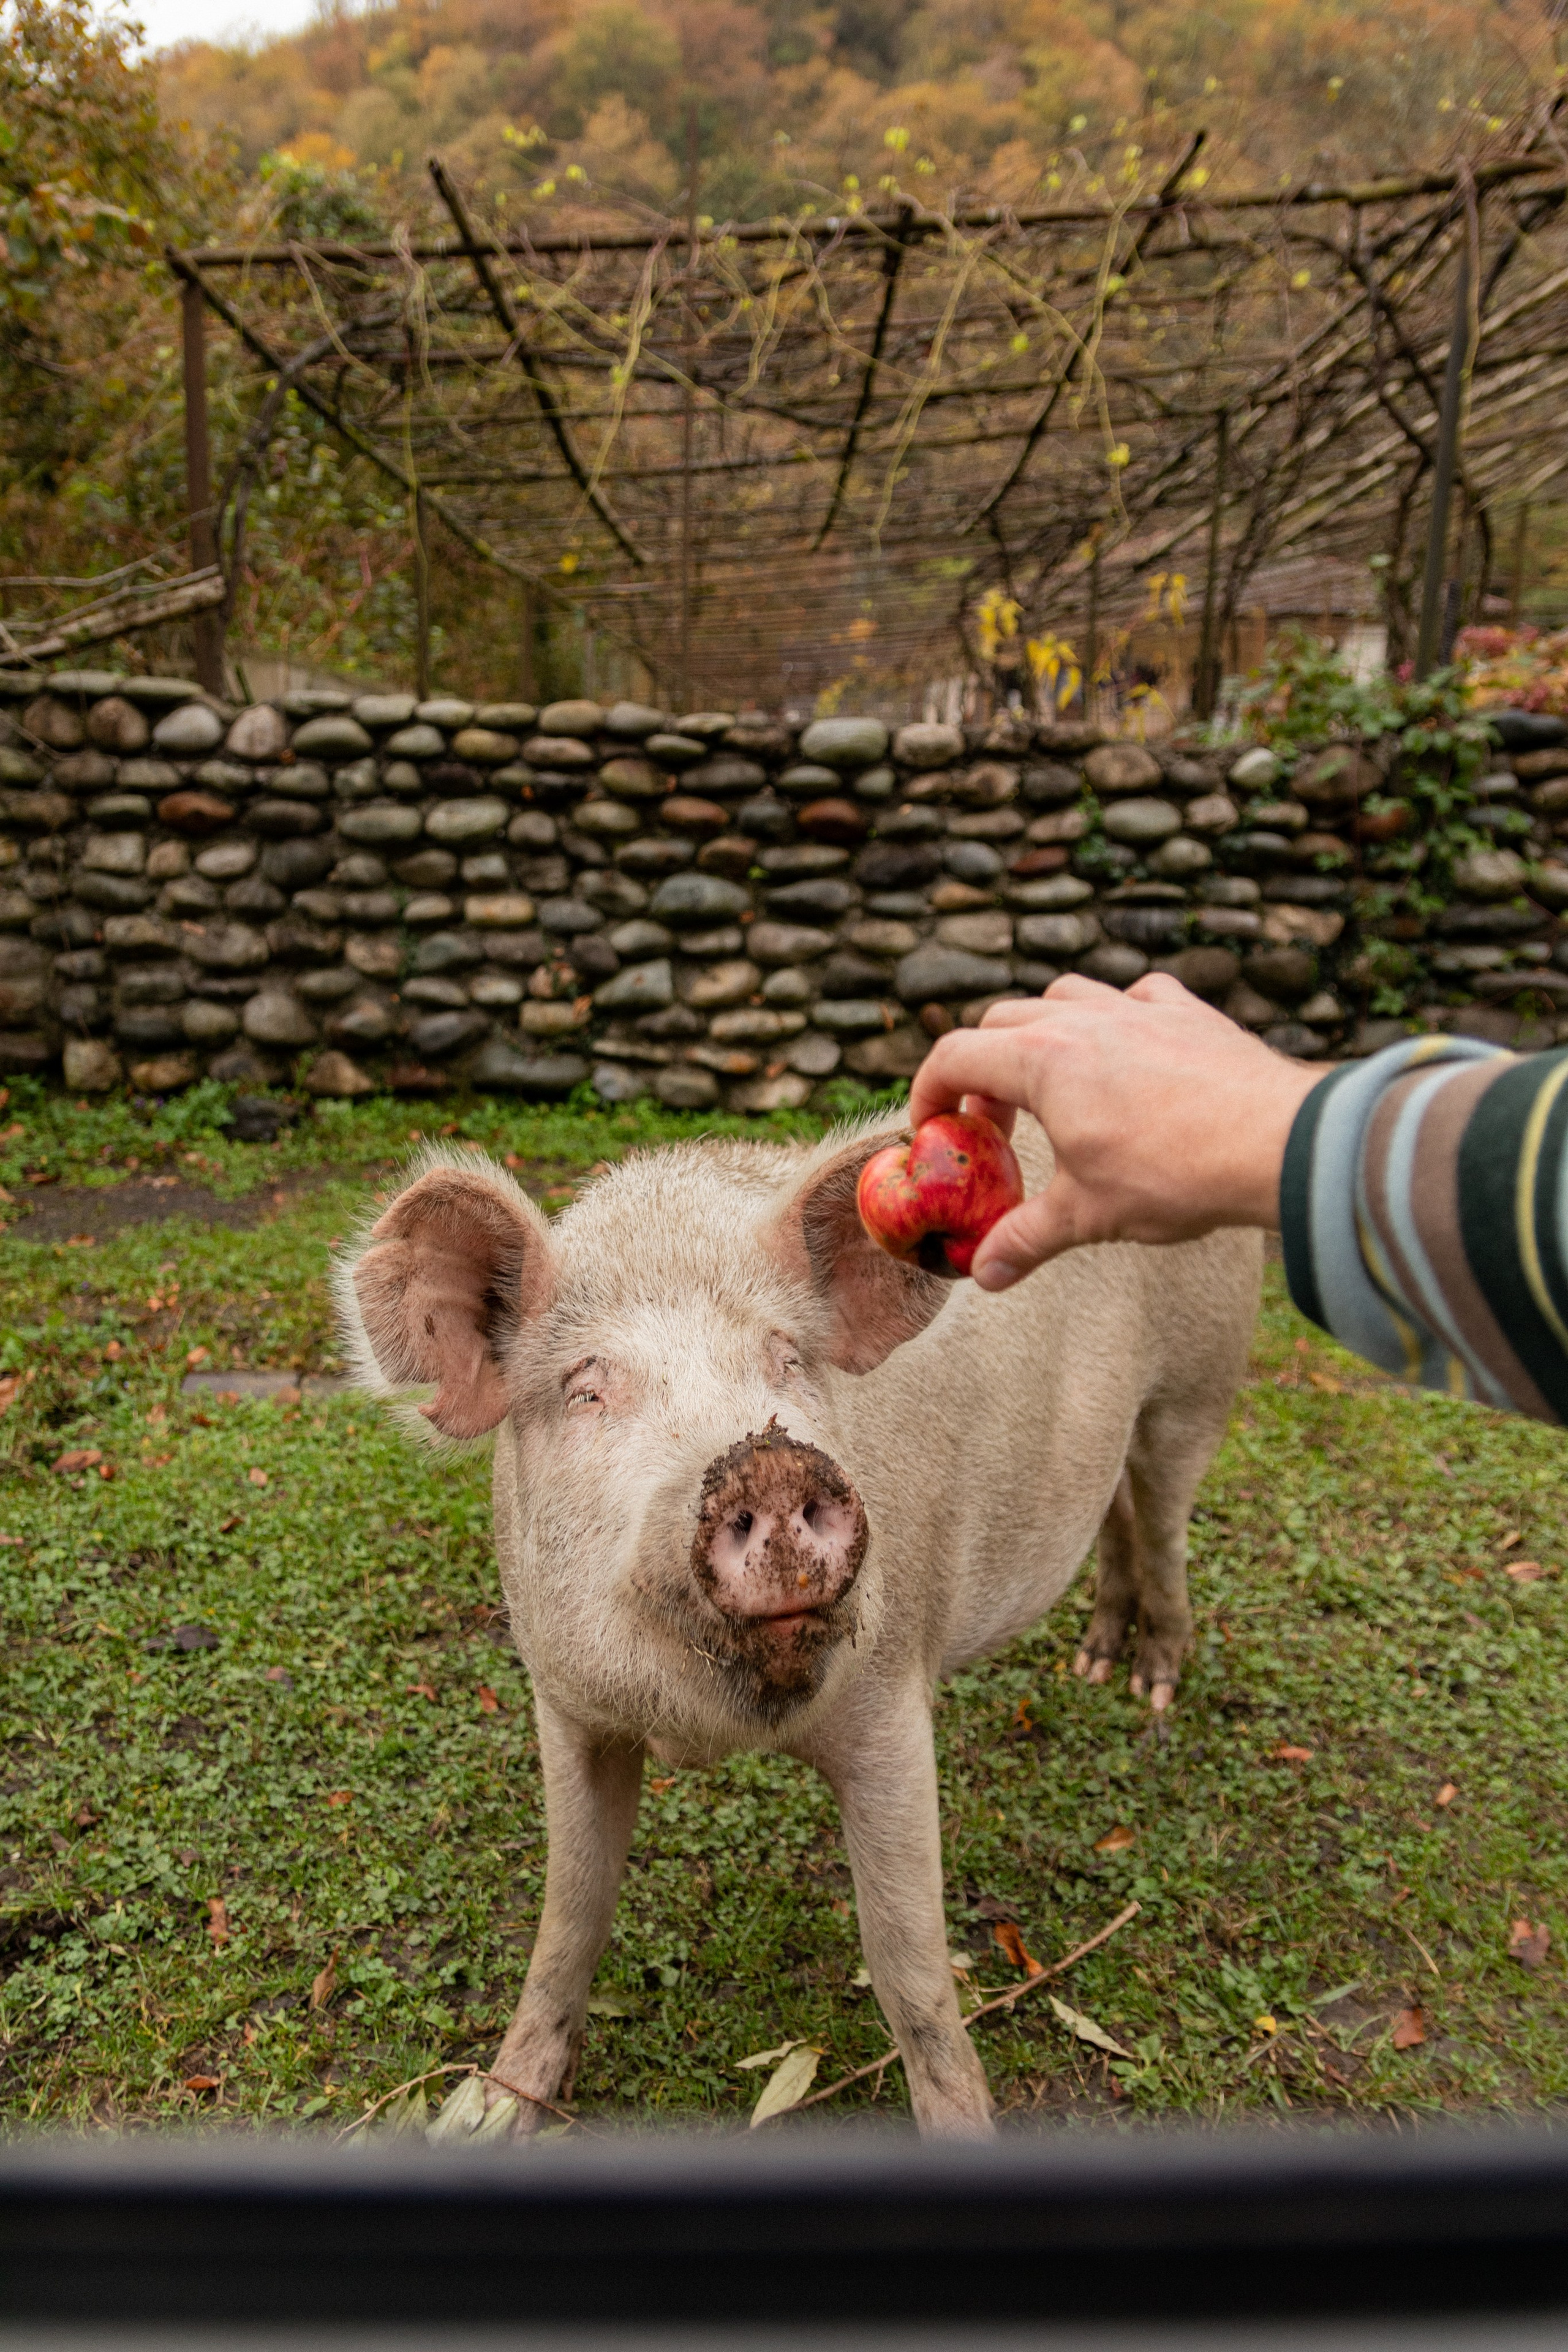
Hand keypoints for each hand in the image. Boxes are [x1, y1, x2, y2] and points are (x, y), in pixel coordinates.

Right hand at [907, 973, 1327, 1291]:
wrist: (1276, 1143)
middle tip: (995, 1125)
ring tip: (1052, 1080)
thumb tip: (984, 1275)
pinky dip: (1117, 1014)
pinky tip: (1127, 1046)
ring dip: (1041, 1030)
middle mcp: (1083, 1019)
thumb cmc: (1175, 1174)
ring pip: (1063, 993)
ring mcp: (1137, 1006)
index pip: (954, 1057)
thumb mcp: (1088, 1215)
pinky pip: (1136, 993)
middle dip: (982, 1070)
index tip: (933, 1130)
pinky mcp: (1187, 1011)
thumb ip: (1026, 1239)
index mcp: (1041, 1061)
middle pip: (1000, 1021)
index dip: (929, 1093)